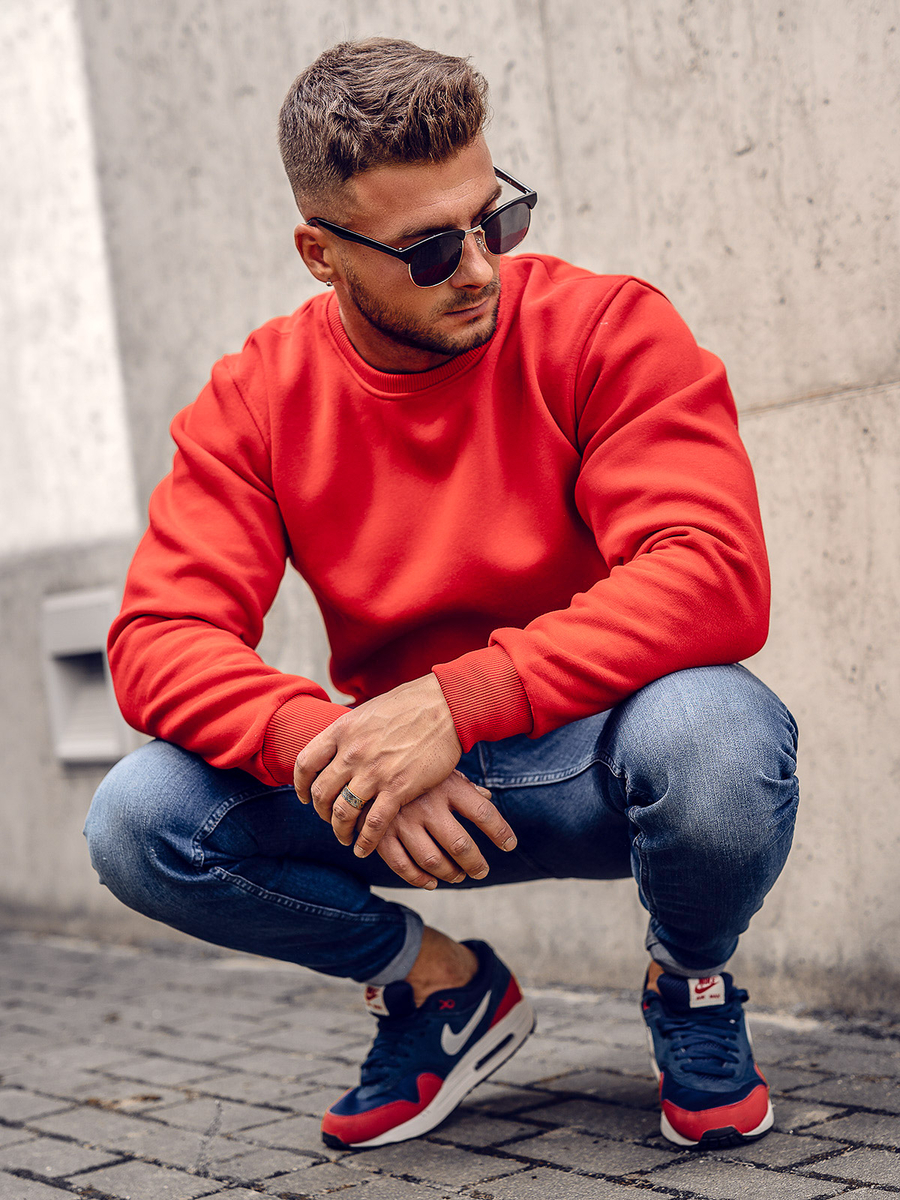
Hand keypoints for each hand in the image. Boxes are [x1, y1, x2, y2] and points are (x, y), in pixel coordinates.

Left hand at [293, 674, 462, 856]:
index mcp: (342, 730)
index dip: (300, 784)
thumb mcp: (369, 711)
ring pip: (343, 812)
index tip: (305, 796)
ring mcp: (374, 771)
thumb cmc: (412, 705)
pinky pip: (373, 824)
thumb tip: (341, 744)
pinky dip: (365, 841)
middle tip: (329, 819)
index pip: (305, 763)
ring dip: (340, 830)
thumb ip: (352, 731)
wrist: (445, 705)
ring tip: (345, 837)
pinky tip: (363, 849)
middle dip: (321, 812)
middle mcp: (352, 752)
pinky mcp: (398, 788)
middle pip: (321, 792)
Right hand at [377, 771, 517, 888]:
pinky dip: (419, 879)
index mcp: (447, 785)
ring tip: (459, 875)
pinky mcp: (380, 834)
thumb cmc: (411, 766)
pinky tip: (431, 882)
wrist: (365, 759)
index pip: (484, 813)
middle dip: (476, 864)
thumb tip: (486, 795)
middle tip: (482, 871)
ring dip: (450, 874)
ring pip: (433, 861)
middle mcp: (427, 804)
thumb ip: (462, 785)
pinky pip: (403, 866)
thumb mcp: (439, 768)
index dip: (501, 832)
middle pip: (460, 845)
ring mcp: (402, 820)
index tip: (509, 844)